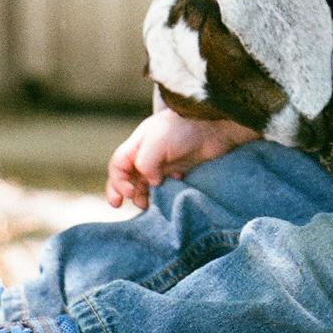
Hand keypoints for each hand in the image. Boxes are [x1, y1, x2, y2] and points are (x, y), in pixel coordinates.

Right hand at [105, 109, 257, 209]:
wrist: (214, 126)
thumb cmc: (183, 127)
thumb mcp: (156, 142)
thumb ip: (145, 164)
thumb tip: (151, 182)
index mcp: (138, 144)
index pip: (118, 165)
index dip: (118, 181)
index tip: (129, 192)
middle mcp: (147, 153)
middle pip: (128, 176)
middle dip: (124, 191)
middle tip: (123, 206)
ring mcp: (163, 162)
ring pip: (146, 182)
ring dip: (143, 195)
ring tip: (146, 205)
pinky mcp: (179, 168)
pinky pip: (165, 184)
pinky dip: (163, 191)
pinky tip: (172, 188)